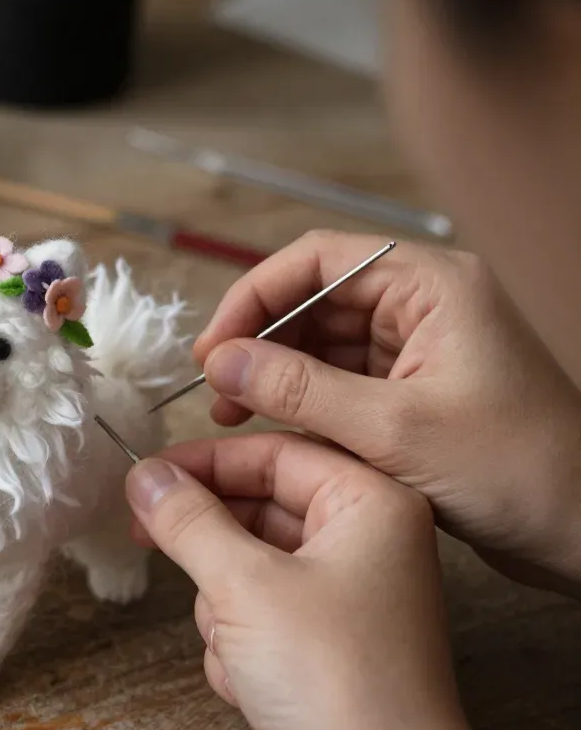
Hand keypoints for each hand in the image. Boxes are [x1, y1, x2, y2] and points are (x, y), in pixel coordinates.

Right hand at [127, 432, 510, 729]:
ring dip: (223, 607)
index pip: (272, 453)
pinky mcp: (327, 644)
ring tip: (236, 645)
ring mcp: (348, 596)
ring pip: (247, 567)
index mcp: (371, 505)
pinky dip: (239, 645)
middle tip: (149, 537)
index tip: (144, 478)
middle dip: (208, 545)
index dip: (201, 463)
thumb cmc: (338, 684)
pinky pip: (258, 616)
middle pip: (257, 510)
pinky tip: (250, 681)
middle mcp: (367, 543)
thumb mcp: (244, 586)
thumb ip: (189, 522)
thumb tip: (146, 475)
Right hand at [194, 231, 580, 593]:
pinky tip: (272, 431)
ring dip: (273, 376)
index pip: (316, 260)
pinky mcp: (412, 393)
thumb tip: (221, 361)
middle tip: (217, 391)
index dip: (254, 297)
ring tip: (233, 416)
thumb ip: (300, 389)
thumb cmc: (518, 469)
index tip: (212, 347)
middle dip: (258, 342)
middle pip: (312, 301)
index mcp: (430, 285)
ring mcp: (417, 350)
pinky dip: (301, 404)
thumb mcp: (394, 428)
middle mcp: (421, 305)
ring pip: (320, 345)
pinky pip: (338, 383)